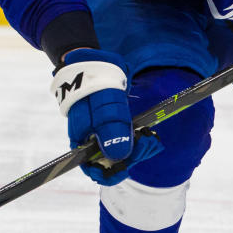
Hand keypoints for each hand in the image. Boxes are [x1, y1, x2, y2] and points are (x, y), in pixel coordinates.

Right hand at [51, 48, 162, 184]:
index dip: (111, 173)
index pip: (94, 170)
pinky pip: (124, 139)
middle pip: (110, 163)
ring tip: (151, 139)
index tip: (129, 165)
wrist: (92, 59)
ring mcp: (100, 132)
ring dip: (136, 149)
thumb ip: (112, 131)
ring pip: (119, 152)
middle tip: (149, 143)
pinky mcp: (111, 124)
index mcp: (81, 141)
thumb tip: (121, 156)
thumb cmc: (94, 84)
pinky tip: (148, 135)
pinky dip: (136, 140)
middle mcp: (90, 140)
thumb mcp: (105, 107)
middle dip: (131, 158)